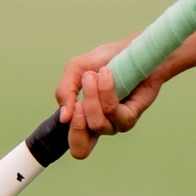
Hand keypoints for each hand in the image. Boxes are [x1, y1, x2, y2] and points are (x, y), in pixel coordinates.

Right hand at [53, 39, 166, 160]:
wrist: (131, 48)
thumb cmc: (105, 60)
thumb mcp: (75, 70)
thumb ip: (64, 92)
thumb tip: (64, 118)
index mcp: (86, 120)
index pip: (77, 147)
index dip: (72, 134)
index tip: (73, 108)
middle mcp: (102, 126)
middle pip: (82, 147)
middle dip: (78, 120)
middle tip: (80, 96)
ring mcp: (117, 123)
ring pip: (97, 123)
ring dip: (91, 95)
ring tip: (93, 75)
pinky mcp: (131, 115)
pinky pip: (112, 110)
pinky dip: (106, 90)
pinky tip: (107, 73)